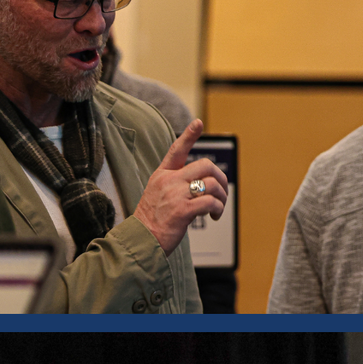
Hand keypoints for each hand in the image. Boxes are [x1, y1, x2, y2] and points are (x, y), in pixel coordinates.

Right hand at [134, 120, 228, 254]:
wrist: (141, 240)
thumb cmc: (152, 221)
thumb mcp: (158, 194)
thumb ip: (175, 185)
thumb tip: (200, 184)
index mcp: (162, 175)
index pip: (176, 149)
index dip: (189, 135)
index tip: (198, 123)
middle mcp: (169, 181)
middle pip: (205, 165)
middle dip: (221, 178)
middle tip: (221, 192)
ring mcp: (175, 195)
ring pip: (211, 184)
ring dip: (222, 197)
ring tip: (218, 208)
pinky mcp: (182, 210)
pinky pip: (210, 202)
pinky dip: (218, 209)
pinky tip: (214, 216)